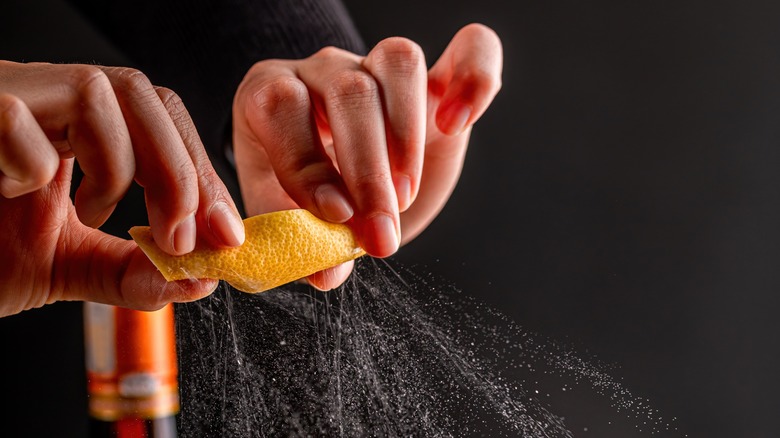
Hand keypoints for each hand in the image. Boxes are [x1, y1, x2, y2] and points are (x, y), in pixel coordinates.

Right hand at [0, 61, 244, 316]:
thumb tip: (200, 278)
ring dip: (118, 168)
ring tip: (91, 214)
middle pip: (141, 95)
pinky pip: (15, 118)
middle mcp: (44, 102)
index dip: (200, 172)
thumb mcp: (64, 265)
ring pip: (96, 92)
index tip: (226, 235)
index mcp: (75, 130)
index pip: (160, 122)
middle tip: (186, 237)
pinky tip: (12, 194)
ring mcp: (2, 100)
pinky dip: (32, 166)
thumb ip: (130, 269)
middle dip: (179, 170)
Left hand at [232, 23, 502, 289]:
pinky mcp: (437, 76)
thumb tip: (326, 273)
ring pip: (398, 62)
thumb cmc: (315, 196)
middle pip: (349, 92)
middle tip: (381, 231)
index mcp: (268, 97)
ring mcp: (379, 65)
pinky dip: (476, 77)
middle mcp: (322, 69)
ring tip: (406, 195)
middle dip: (368, 171)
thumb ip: (306, 244)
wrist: (350, 184)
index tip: (338, 216)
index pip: (281, 106)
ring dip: (406, 135)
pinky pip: (471, 46)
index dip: (309, 163)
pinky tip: (459, 123)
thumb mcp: (298, 221)